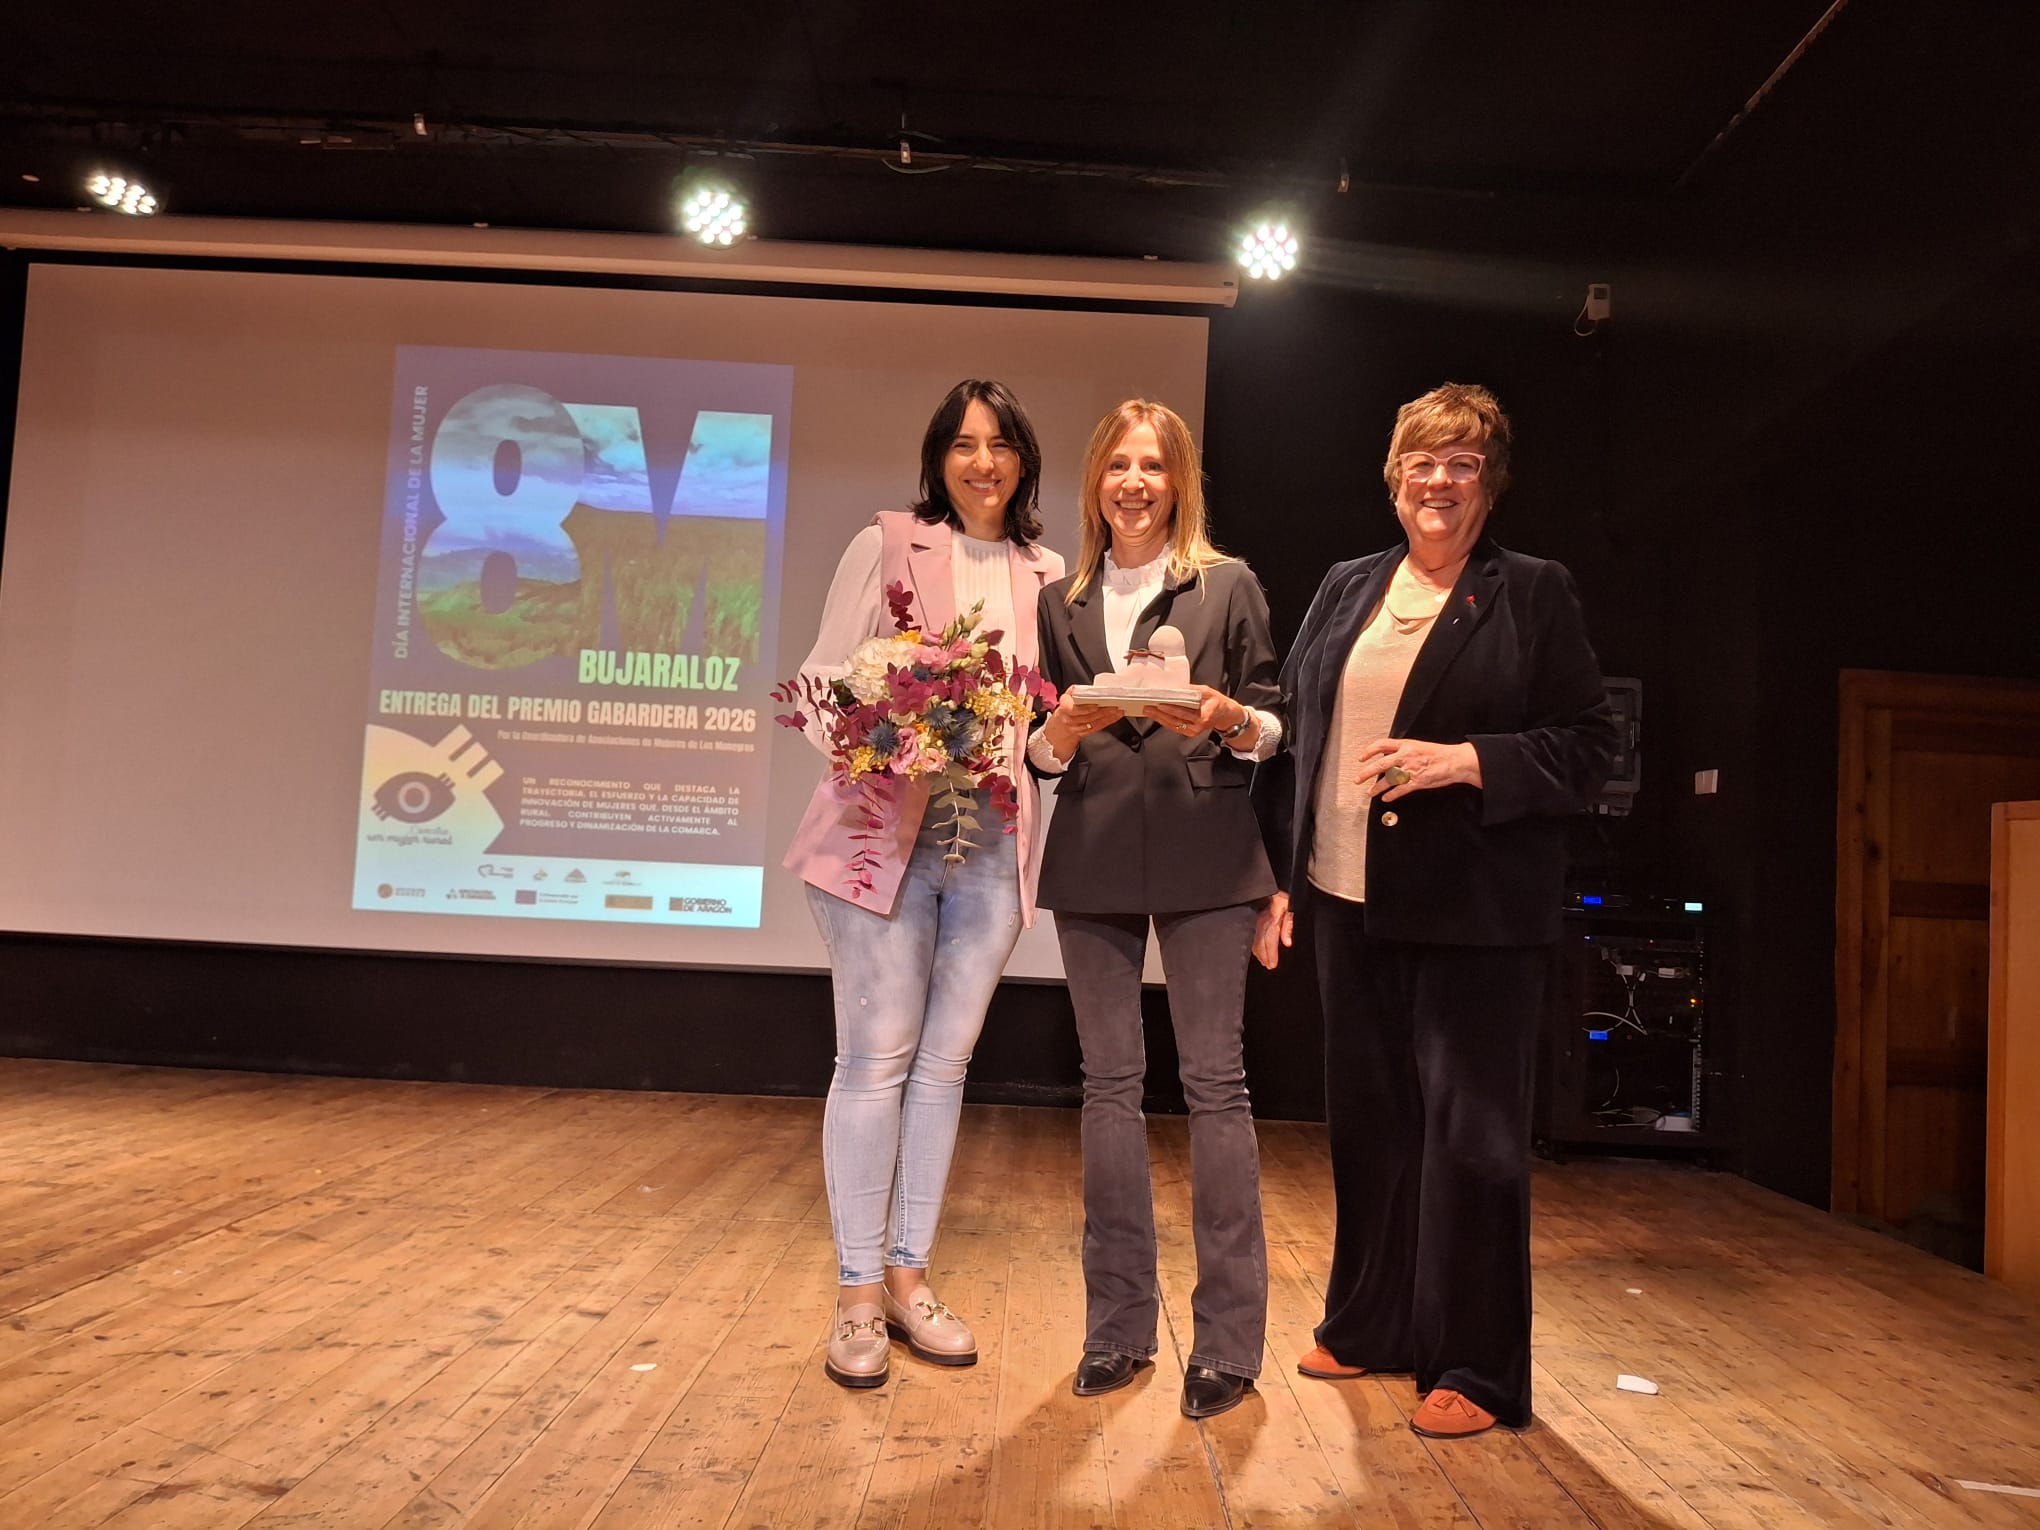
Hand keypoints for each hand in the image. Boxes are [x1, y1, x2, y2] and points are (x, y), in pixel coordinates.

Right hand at [1043, 691, 1124, 757]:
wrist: (1060, 725)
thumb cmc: (1066, 707)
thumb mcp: (1067, 696)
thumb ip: (1076, 691)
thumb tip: (1090, 688)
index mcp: (1064, 706)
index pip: (1072, 709)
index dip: (1085, 708)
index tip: (1096, 705)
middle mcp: (1069, 718)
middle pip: (1087, 716)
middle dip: (1103, 711)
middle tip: (1114, 706)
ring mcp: (1075, 727)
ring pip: (1093, 723)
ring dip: (1107, 717)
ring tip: (1118, 711)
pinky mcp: (1083, 733)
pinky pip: (1097, 727)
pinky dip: (1107, 722)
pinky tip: (1115, 717)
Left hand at [1145, 684, 1248, 740]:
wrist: (1225, 715)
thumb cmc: (1217, 702)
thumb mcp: (1208, 692)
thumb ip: (1193, 690)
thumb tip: (1178, 687)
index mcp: (1204, 717)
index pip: (1184, 712)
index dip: (1171, 709)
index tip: (1160, 704)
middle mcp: (1198, 726)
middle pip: (1175, 720)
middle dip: (1159, 714)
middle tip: (1147, 707)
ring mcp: (1193, 731)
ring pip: (1173, 725)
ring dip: (1159, 718)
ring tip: (1148, 711)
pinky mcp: (1190, 732)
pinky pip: (1175, 727)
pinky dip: (1164, 721)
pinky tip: (1157, 716)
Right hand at [1253, 892, 1291, 969]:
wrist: (1268, 887)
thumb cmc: (1281, 897)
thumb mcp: (1290, 908)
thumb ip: (1288, 926)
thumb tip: (1287, 943)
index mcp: (1270, 921)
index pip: (1269, 942)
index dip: (1270, 955)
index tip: (1272, 965)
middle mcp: (1260, 922)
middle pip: (1260, 945)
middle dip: (1264, 956)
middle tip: (1268, 966)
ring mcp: (1254, 921)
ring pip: (1253, 941)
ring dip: (1258, 953)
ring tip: (1263, 961)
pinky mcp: (1250, 919)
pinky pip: (1249, 935)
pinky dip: (1253, 945)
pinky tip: (1255, 949)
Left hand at [1353, 737, 1481, 800]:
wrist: (1455, 761)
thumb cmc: (1439, 754)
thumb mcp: (1418, 746)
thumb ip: (1402, 750)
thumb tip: (1387, 755)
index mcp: (1406, 745)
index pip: (1381, 745)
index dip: (1369, 751)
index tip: (1361, 758)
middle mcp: (1406, 756)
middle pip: (1380, 764)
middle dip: (1366, 773)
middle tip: (1358, 779)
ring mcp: (1411, 769)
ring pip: (1388, 779)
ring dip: (1377, 787)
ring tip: (1370, 792)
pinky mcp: (1418, 781)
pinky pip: (1400, 790)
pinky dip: (1391, 795)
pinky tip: (1386, 798)